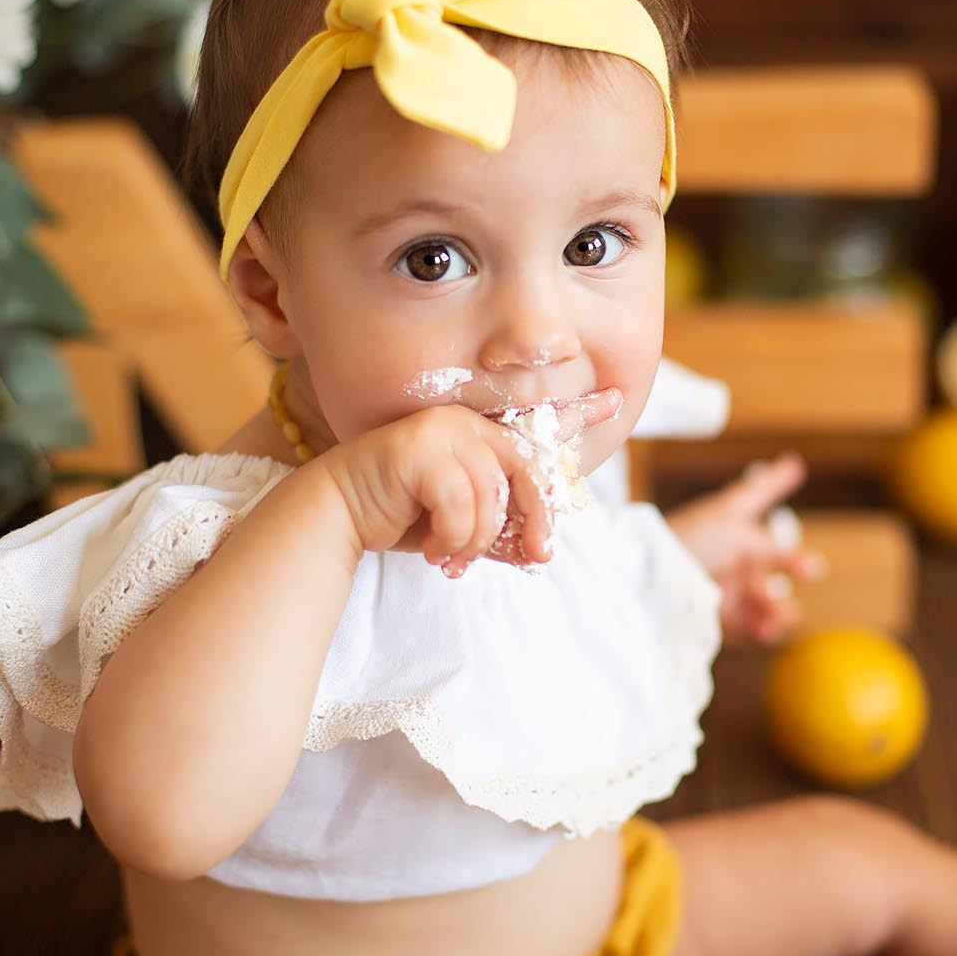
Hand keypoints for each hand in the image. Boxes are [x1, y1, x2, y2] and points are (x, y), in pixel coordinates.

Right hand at [317, 390, 622, 575]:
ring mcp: (442, 429)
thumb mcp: (463, 525)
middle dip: (535, 519)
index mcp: (479, 435)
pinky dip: (453, 536)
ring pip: (493, 495)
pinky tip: (432, 547)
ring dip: (476, 540)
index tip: (617, 399)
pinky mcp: (420, 446)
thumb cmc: (401, 518)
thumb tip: (541, 551)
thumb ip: (501, 529)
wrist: (339, 518)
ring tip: (451, 556)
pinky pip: (462, 502)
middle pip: (526, 469)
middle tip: (537, 555)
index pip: (536, 424)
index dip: (577, 413)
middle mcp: (465, 423)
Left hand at [664, 453, 824, 643]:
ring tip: (783, 613)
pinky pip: (745, 619)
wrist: (650, 577)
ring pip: (761, 593)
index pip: (757, 493)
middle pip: (770, 558)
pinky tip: (769, 630)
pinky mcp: (714, 608)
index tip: (792, 465)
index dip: (774, 480)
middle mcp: (729, 546)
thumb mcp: (740, 536)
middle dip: (793, 566)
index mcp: (730, 517)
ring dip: (777, 604)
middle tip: (812, 570)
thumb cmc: (690, 543)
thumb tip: (815, 567)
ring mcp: (722, 577)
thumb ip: (777, 553)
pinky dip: (760, 625)